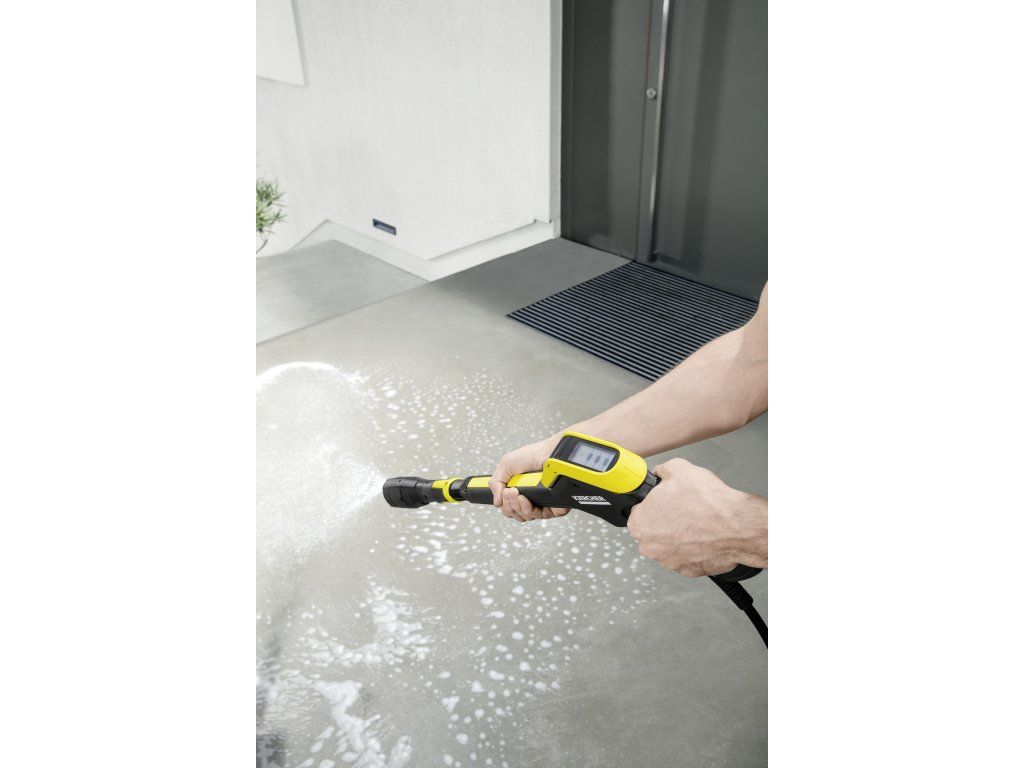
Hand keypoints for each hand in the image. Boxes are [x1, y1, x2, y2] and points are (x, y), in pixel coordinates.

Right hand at [488, 436, 570, 521]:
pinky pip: (539, 516)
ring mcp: (541, 502)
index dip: (504, 504)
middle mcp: (530, 497)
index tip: (504, 493)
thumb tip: (497, 502)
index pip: (509, 507)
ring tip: (518, 494)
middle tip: (510, 491)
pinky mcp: (553, 506)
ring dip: (518, 506)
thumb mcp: (507, 464)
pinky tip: (526, 499)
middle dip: (509, 504)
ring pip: (525, 517)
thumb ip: (496, 482)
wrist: (551, 453)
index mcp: (519, 489)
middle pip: (515, 514)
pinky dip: (529, 509)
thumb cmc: (534, 455)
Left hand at [626, 458, 767, 576]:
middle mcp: (650, 546)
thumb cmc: (708, 503)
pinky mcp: (687, 571)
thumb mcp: (678, 469)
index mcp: (640, 523)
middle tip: (683, 510)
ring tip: (696, 522)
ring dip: (679, 535)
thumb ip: (661, 471)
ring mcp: (669, 562)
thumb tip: (660, 473)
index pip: (637, 512)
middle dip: (664, 521)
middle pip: (652, 531)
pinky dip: (693, 548)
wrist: (737, 527)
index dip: (652, 504)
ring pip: (669, 545)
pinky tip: (704, 535)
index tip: (663, 502)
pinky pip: (686, 557)